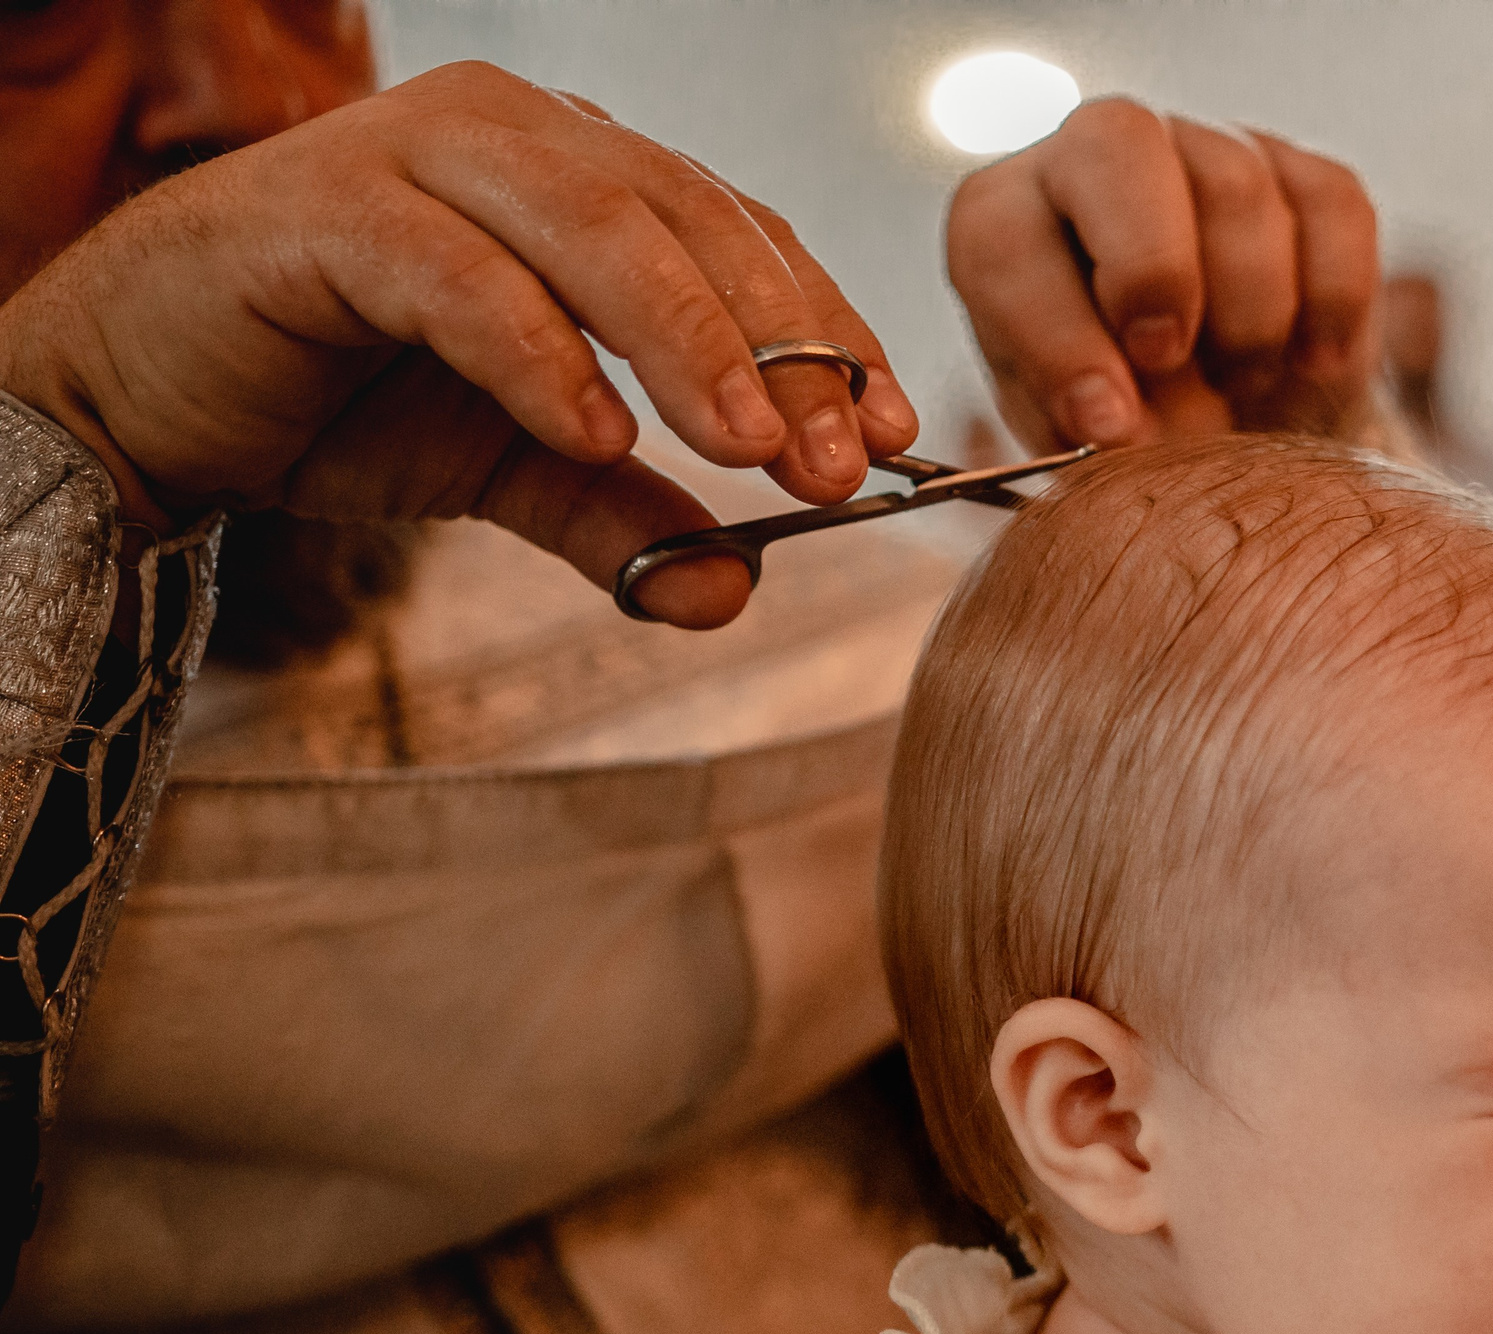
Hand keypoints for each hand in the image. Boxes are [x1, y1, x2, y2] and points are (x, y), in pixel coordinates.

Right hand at [0, 61, 916, 627]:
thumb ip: (624, 518)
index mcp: (582, 174)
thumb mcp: (519, 469)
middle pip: (693, 224)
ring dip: (688, 343)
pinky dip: (537, 352)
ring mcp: (418, 157)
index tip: (897, 436)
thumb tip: (735, 590)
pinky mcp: (327, 212)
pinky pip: (459, 273)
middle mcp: (516, 138)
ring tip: (751, 450)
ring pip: (594, 228)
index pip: (743, 239)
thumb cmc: (347, 397)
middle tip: (839, 466)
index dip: (830, 333)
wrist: (149, 391)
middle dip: (783, 351)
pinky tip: (592, 433)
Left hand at [947, 99, 1380, 452]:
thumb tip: (1131, 429)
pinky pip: (1336, 208)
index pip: (1004, 243)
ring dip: (1250, 313)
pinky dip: (1333, 301)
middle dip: (1151, 265)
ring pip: (1238, 187)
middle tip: (1171, 360)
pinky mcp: (1305, 173)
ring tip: (1242, 384)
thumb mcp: (1083, 447)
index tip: (1107, 425)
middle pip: (1118, 141)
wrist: (1244, 433)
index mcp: (1005, 224)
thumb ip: (1089, 432)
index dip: (1056, 337)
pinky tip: (1312, 363)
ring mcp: (1209, 151)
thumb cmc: (1134, 431)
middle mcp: (1096, 158)